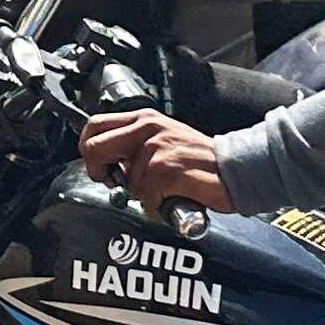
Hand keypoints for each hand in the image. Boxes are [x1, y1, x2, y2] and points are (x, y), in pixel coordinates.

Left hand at [79, 109, 229, 212]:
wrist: (236, 168)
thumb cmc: (201, 161)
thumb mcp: (163, 140)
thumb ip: (134, 146)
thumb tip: (109, 167)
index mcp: (143, 118)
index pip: (94, 125)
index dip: (89, 149)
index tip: (100, 166)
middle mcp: (147, 128)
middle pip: (95, 148)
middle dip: (99, 172)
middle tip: (117, 183)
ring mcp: (156, 148)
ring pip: (125, 181)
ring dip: (143, 195)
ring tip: (166, 190)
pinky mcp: (166, 170)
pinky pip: (145, 197)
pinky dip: (158, 206)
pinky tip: (175, 197)